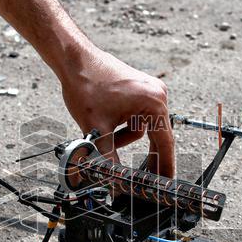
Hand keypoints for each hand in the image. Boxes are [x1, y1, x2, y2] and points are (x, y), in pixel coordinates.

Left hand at [60, 47, 174, 175]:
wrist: (74, 59)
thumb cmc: (86, 85)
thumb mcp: (97, 128)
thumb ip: (108, 157)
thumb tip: (114, 180)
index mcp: (154, 103)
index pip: (165, 142)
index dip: (165, 165)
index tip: (167, 182)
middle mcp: (156, 95)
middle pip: (156, 134)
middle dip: (147, 155)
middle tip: (146, 178)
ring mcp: (148, 90)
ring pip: (142, 126)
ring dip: (125, 138)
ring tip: (105, 140)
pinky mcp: (138, 89)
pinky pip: (136, 116)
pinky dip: (123, 126)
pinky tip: (107, 128)